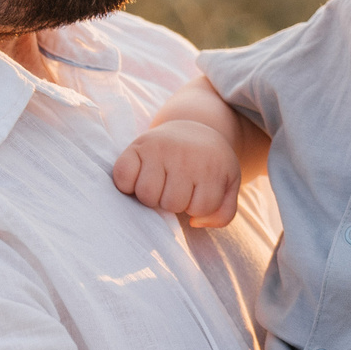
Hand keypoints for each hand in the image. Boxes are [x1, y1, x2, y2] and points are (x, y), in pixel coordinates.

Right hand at [112, 122, 241, 226]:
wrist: (193, 127)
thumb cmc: (209, 164)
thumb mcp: (228, 185)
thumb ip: (223, 213)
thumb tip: (194, 222)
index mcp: (211, 167)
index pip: (198, 209)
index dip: (196, 206)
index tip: (197, 191)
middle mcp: (184, 156)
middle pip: (170, 204)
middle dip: (173, 202)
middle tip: (176, 187)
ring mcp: (158, 149)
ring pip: (146, 195)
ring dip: (151, 197)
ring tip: (159, 184)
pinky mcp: (136, 146)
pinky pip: (122, 178)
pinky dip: (126, 184)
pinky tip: (140, 177)